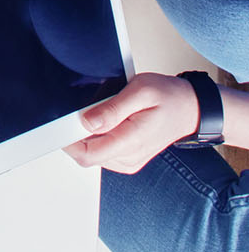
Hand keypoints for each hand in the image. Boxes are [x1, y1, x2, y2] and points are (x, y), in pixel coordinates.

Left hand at [64, 73, 198, 173]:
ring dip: (88, 135)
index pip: (87, 155)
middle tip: (83, 110)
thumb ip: (113, 108)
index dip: (68, 141)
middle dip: (77, 135)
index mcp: (132, 142)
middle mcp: (129, 157)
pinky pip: (103, 152)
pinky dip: (98, 137)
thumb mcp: (140, 91)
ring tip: (102, 112)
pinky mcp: (128, 159)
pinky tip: (108, 120)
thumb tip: (87, 121)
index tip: (61, 123)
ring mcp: (129, 160)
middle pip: (87, 155)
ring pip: (93, 154)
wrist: (189, 109)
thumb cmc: (168, 97)